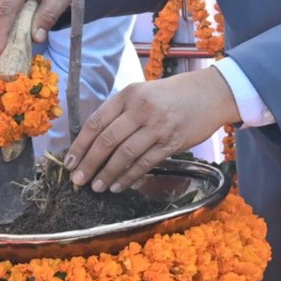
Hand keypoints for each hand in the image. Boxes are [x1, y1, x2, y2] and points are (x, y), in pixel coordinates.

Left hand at [66, 68, 240, 192]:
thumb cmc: (172, 95)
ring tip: (96, 187)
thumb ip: (121, 113)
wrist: (210, 94)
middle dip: (89, 163)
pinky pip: (145, 163)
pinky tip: (118, 186)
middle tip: (78, 179)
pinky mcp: (172, 142)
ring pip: (125, 154)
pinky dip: (129, 176)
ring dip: (107, 174)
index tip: (70, 161)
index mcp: (129, 95)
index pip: (97, 122)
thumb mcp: (143, 93)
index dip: (81, 145)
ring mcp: (158, 126)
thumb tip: (94, 142)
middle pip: (107, 141)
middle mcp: (141, 109)